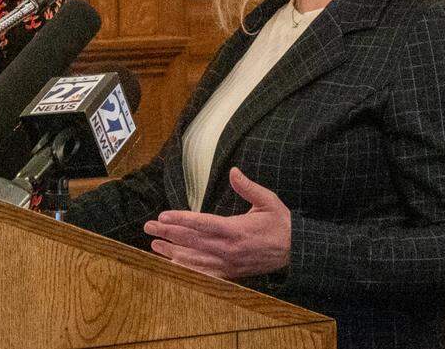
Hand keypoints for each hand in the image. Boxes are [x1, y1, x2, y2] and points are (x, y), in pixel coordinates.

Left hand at [142, 167, 290, 278]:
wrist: (296, 251)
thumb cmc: (281, 223)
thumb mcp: (268, 201)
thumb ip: (248, 187)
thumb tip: (233, 171)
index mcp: (236, 229)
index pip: (202, 224)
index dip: (181, 219)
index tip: (163, 215)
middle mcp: (228, 249)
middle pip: (192, 241)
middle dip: (168, 233)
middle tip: (148, 226)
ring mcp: (228, 263)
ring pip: (194, 259)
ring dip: (172, 251)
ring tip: (154, 243)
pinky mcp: (230, 272)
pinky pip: (204, 273)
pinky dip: (187, 268)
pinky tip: (173, 263)